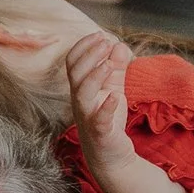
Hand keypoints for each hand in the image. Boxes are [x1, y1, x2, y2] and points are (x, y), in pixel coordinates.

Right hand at [64, 30, 137, 181]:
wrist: (111, 156)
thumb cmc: (108, 121)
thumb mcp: (113, 89)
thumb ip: (116, 68)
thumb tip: (119, 44)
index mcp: (81, 88)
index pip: (73, 62)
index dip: (84, 46)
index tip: (100, 35)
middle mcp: (80, 101)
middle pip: (75, 73)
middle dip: (89, 55)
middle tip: (105, 41)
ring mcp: (88, 117)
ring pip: (81, 94)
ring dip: (94, 76)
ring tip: (109, 64)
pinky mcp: (100, 133)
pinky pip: (99, 119)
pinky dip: (106, 108)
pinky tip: (115, 97)